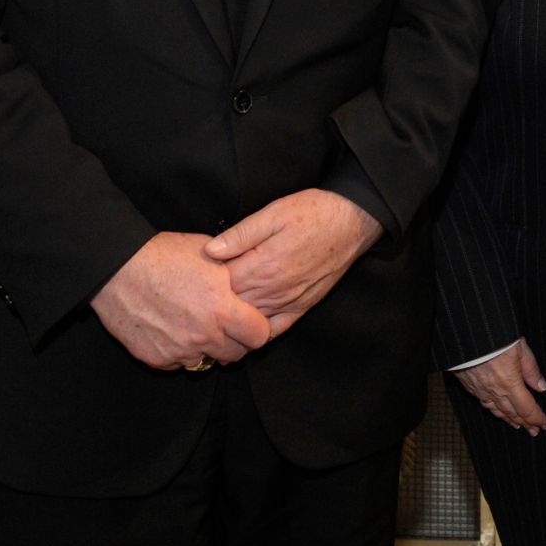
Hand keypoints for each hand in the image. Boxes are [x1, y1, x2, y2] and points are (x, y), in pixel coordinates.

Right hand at [90, 231, 270, 369]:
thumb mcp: (210, 255)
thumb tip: (249, 286)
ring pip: (207, 361)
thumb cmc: (163, 255)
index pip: (260, 335)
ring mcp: (179, 350)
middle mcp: (203, 335)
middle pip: (236, 354)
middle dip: (236, 342)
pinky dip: (180, 352)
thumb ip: (234, 278)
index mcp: (222, 308)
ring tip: (197, 325)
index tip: (252, 322)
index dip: (259, 328)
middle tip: (227, 327)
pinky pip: (178, 363)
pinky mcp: (156, 359)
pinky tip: (173, 329)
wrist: (118, 269)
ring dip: (207, 348)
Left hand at [205, 188, 382, 335]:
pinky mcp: (303, 306)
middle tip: (197, 301)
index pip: (221, 284)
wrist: (352, 221)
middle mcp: (275, 288)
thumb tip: (210, 250)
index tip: (193, 278)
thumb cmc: (313, 212)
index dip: (204, 282)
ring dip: (232, 320)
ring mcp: (290, 300)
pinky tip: (246, 329)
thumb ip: (241, 234)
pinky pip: (276, 329)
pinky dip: (259, 333)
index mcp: (263, 264)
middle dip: (213, 304)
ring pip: (251, 321)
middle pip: (232, 306)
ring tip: (213, 316)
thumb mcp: (274, 212)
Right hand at [456, 339, 545, 434]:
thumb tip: (542, 387)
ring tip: (518, 425)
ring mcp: (481, 390)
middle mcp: (495, 391)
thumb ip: (531, 369)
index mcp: (510, 383)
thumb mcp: (520, 347)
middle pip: (514, 414)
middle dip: (526, 423)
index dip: (537, 418)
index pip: (527, 409)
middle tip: (535, 431)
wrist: (466, 332)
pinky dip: (494, 410)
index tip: (545, 423)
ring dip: (510, 420)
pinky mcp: (470, 385)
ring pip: (498, 411)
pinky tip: (497, 411)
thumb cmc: (495, 336)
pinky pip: (484, 403)